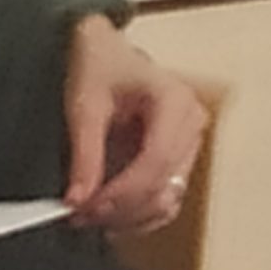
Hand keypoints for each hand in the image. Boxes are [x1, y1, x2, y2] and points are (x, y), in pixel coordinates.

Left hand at [62, 16, 208, 233]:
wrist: (104, 53)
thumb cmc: (100, 65)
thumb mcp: (86, 105)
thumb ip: (84, 155)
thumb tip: (79, 199)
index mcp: (175, 101)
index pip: (157, 160)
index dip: (123, 191)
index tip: (88, 207)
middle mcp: (191, 124)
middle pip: (165, 185)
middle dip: (122, 208)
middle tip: (81, 215)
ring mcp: (188, 145)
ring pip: (168, 200)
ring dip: (129, 216)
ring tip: (89, 215)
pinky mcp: (177, 160)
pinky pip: (164, 199)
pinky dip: (137, 214)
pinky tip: (108, 214)